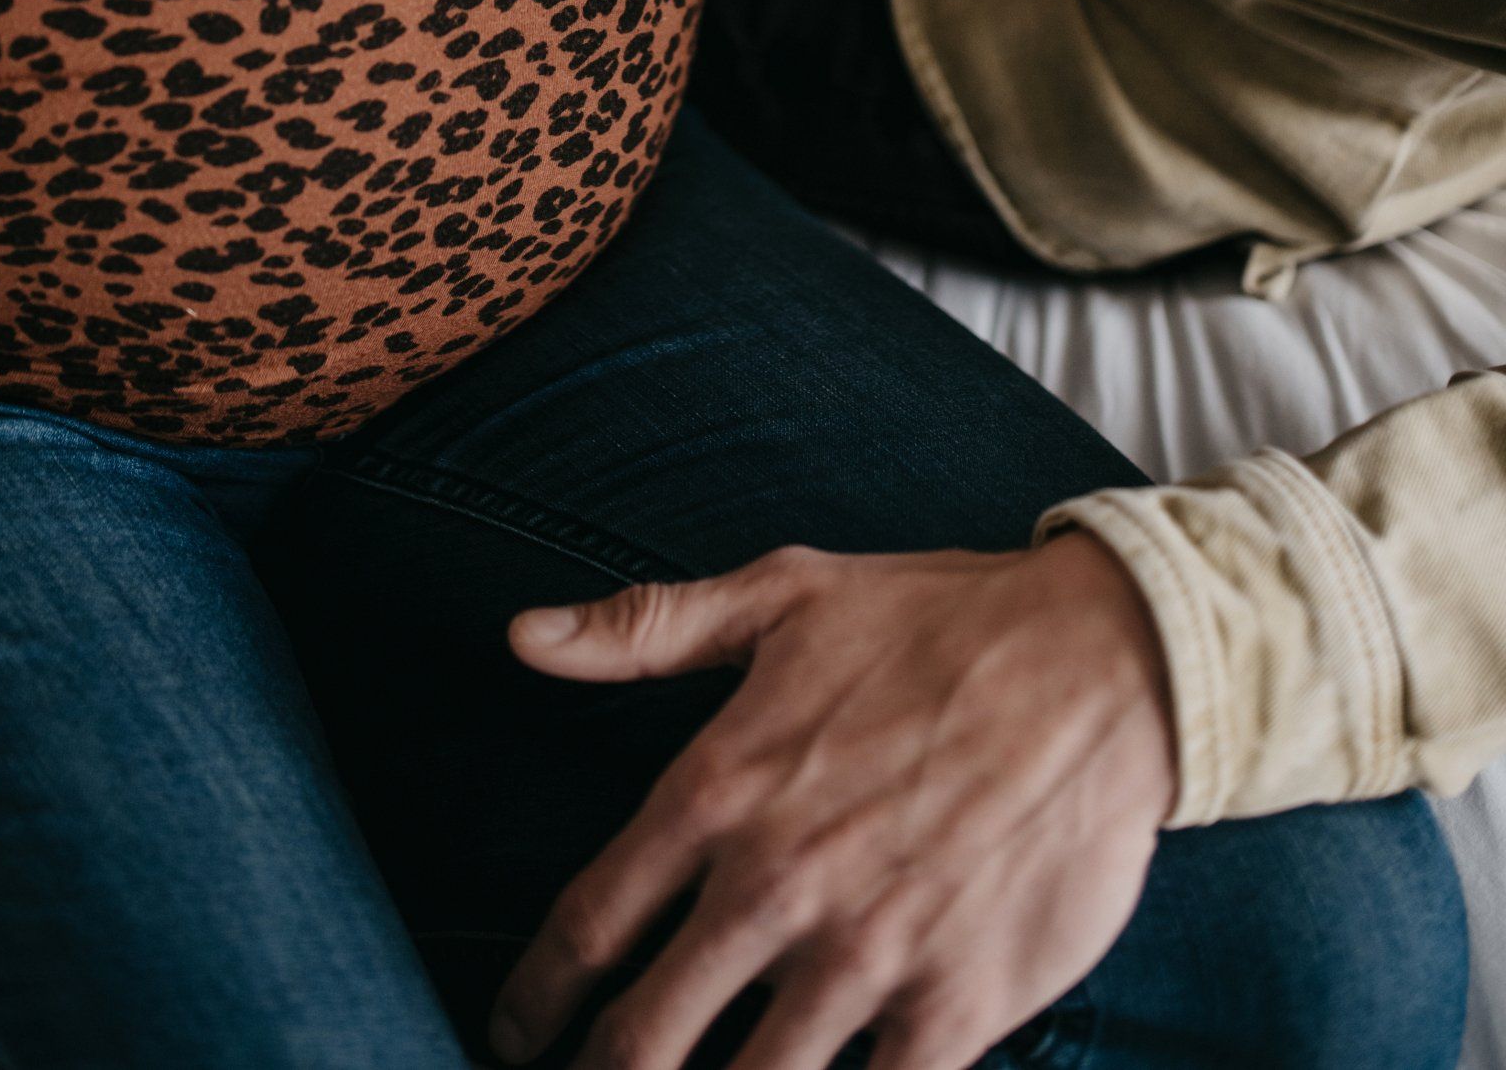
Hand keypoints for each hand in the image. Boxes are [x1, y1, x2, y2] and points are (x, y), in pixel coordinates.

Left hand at [493, 533, 1178, 1069]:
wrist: (1104, 664)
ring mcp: (864, 958)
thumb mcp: (781, 593)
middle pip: (644, 1040)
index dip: (535, 998)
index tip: (514, 1032)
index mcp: (718, 790)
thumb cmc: (937, 621)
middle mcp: (775, 887)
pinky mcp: (954, 1009)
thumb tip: (522, 637)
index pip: (588, 926)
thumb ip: (643, 628)